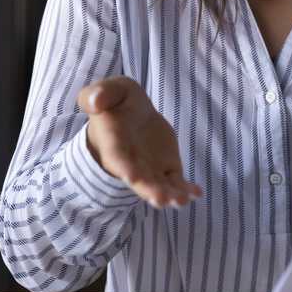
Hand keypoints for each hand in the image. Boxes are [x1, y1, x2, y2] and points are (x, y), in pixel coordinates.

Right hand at [77, 76, 202, 209]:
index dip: (124, 167)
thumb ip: (99, 95)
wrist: (129, 113)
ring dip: (170, 195)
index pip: (117, 157)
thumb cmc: (114, 102)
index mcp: (113, 143)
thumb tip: (95, 101)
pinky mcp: (167, 168)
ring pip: (159, 186)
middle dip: (149, 190)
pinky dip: (186, 189)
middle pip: (139, 181)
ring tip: (181, 200)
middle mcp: (130, 163)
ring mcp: (149, 169)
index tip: (131, 176)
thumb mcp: (108, 91)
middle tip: (160, 199)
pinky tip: (196, 192)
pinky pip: (176, 182)